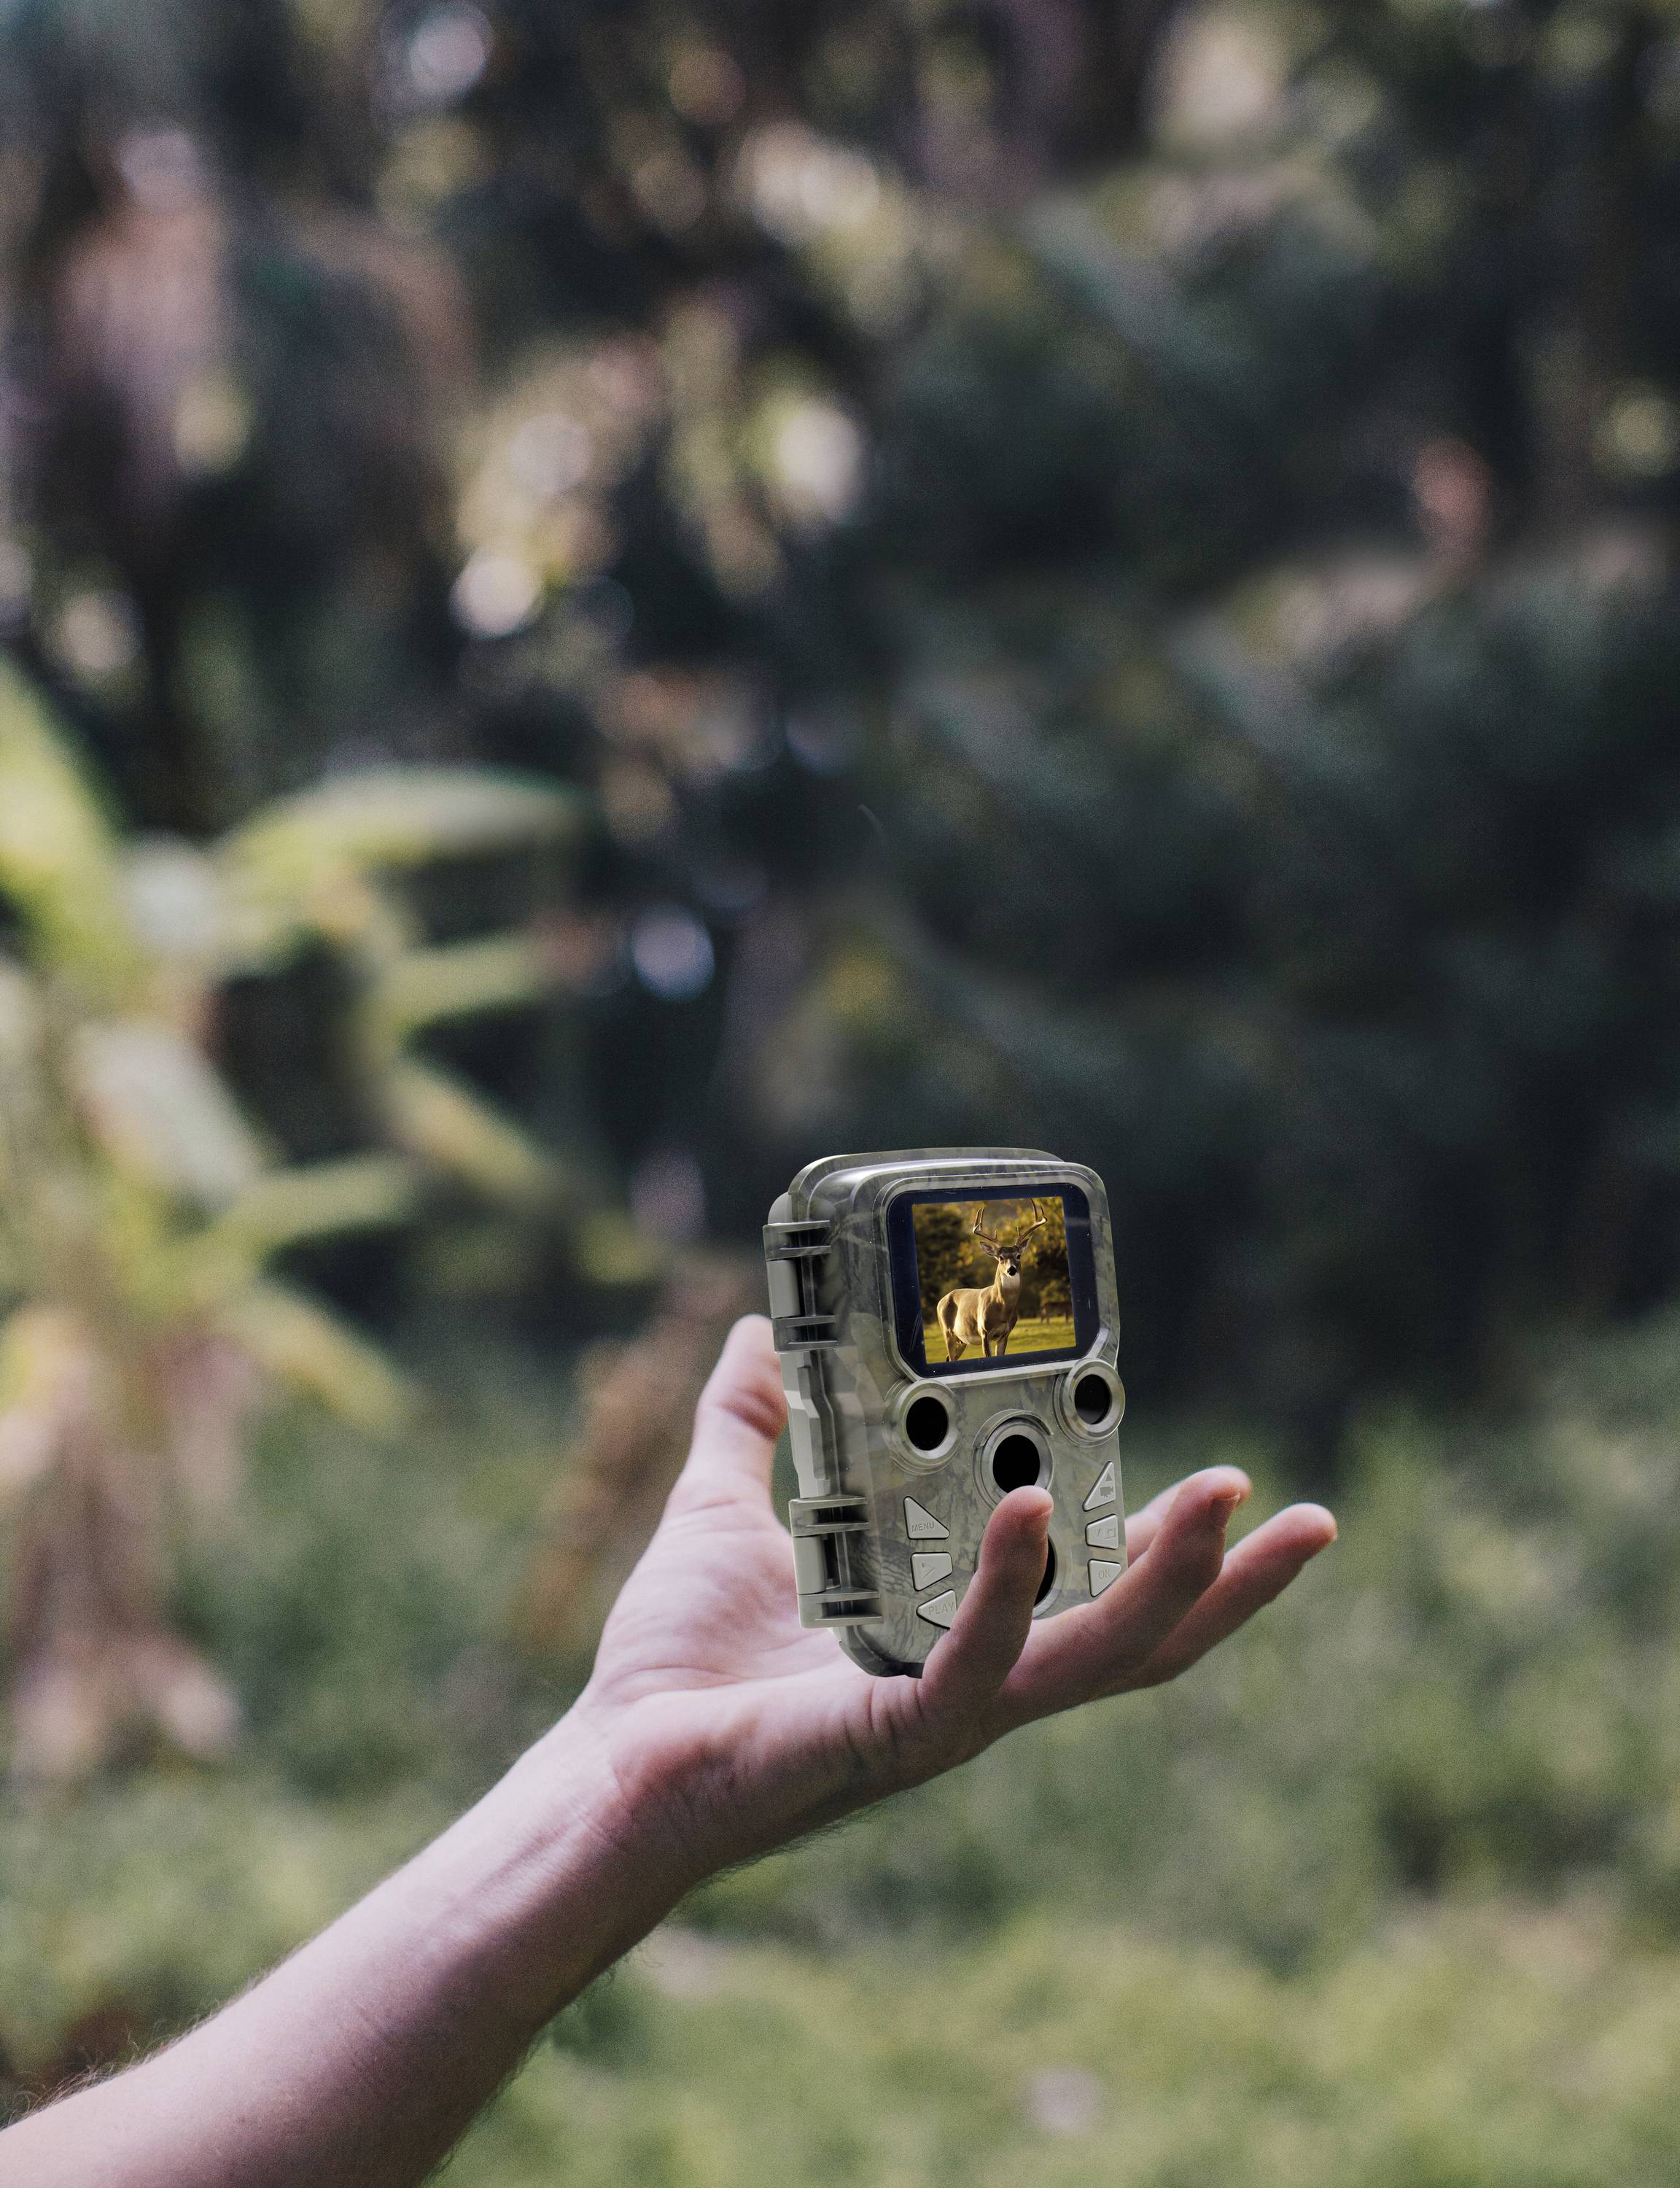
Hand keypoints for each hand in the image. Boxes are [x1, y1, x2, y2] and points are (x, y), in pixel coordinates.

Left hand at [570, 1317, 1335, 1887]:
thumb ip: (754, 1428)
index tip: (1240, 1491)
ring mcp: (938, 1717)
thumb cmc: (672, 1667)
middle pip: (1135, 1644)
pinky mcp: (884, 1736)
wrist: (603, 1773)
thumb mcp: (726, 1515)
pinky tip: (1024, 1511)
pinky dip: (1006, 1593)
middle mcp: (968, 1684)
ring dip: (1170, 1587)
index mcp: (950, 1639)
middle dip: (1228, 1586)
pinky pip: (970, 1671)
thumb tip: (762, 1330)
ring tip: (1227, 1498)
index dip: (1172, 1557)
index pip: (1094, 1601)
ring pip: (1090, 1662)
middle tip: (1310, 1515)